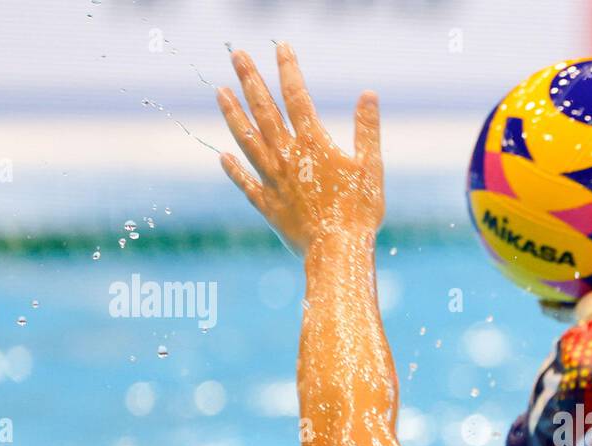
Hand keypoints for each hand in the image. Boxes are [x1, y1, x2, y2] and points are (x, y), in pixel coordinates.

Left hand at [216, 43, 383, 255]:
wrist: (337, 251)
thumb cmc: (360, 211)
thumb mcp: (371, 167)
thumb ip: (367, 129)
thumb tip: (369, 94)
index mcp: (312, 144)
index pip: (297, 97)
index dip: (289, 69)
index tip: (281, 47)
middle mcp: (287, 156)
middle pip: (264, 110)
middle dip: (250, 80)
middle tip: (236, 55)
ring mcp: (273, 181)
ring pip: (247, 140)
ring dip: (233, 114)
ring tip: (219, 92)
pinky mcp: (268, 205)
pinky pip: (245, 183)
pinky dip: (233, 169)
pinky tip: (222, 156)